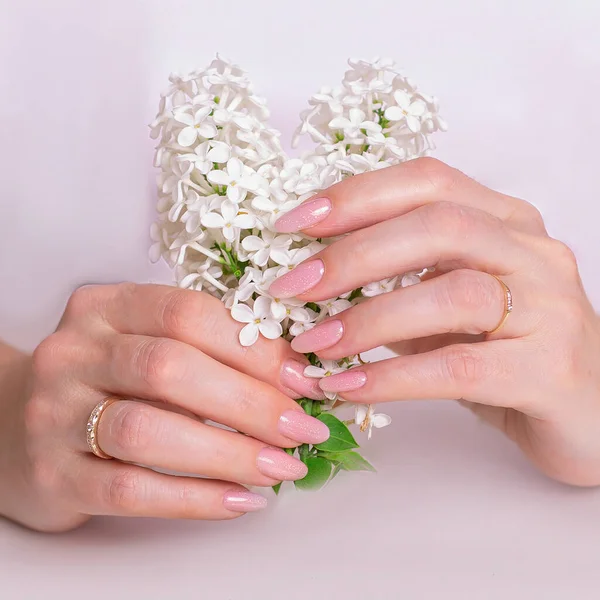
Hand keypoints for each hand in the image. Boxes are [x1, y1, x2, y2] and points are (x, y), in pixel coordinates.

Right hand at [0, 283, 327, 531]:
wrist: (14, 423)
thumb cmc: (104, 380)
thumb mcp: (145, 344)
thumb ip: (206, 350)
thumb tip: (292, 376)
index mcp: (106, 307)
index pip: (187, 313)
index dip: (253, 347)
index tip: (302, 379)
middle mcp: (74, 353)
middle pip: (170, 369)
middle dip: (249, 402)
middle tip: (302, 429)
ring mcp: (54, 413)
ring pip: (149, 430)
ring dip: (229, 452)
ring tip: (280, 467)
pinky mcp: (53, 475)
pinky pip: (131, 490)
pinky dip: (196, 498)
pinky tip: (241, 500)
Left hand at [269, 158, 599, 485]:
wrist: (591, 416)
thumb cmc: (508, 355)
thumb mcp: (451, 310)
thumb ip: (400, 286)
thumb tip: (315, 280)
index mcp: (505, 224)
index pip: (427, 183)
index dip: (355, 197)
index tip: (293, 225)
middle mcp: (533, 253)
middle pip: (437, 226)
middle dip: (352, 255)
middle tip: (292, 288)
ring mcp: (550, 308)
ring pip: (452, 293)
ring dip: (368, 319)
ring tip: (313, 344)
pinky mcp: (549, 369)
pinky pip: (459, 366)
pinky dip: (393, 376)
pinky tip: (346, 386)